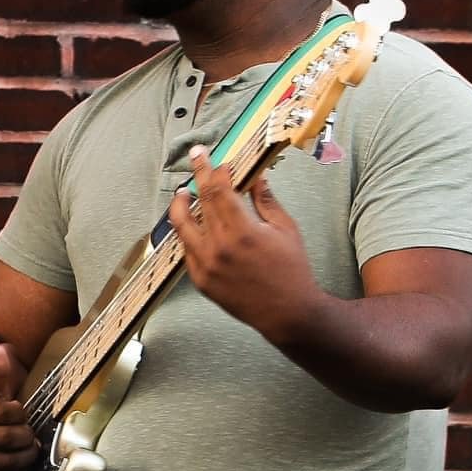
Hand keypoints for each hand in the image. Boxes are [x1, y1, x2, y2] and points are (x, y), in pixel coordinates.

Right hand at [0, 342, 38, 470]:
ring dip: (25, 457)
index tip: (21, 413)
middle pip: (7, 439)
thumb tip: (2, 350)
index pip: (6, 414)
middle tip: (30, 434)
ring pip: (5, 462)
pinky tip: (18, 462)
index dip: (20, 414)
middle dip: (26, 437)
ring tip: (30, 449)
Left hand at [168, 147, 325, 349]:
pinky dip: (189, 233)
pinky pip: (187, 250)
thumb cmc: (291, 270)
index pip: (218, 190)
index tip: (215, 159)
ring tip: (183, 192)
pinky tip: (193, 224)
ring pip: (182, 227)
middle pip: (199, 201)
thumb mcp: (285, 228)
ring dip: (180, 205)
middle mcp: (219, 247)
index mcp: (242, 231)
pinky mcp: (201, 281)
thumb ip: (265, 200)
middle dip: (197, 175)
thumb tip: (254, 176)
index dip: (214, 171)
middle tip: (196, 158)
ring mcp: (206, 266)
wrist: (287, 312)